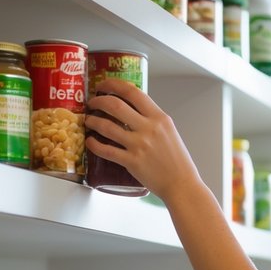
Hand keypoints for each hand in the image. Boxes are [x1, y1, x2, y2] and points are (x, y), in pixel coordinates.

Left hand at [84, 78, 205, 202]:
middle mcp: (149, 128)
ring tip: (89, 121)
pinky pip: (106, 150)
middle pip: (115, 105)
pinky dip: (94, 144)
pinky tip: (90, 142)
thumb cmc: (177, 161)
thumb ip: (152, 120)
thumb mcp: (169, 132)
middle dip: (98, 101)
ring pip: (106, 126)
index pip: (133, 92)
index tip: (103, 85)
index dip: (113, 85)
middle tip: (92, 103)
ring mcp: (139, 145)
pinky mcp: (131, 161)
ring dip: (93, 121)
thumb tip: (132, 111)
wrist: (181, 184)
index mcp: (160, 118)